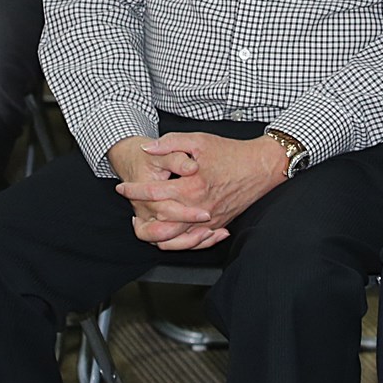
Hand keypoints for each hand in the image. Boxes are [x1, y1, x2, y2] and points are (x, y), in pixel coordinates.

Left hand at [114, 132, 283, 244]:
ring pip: (175, 238)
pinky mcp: (217, 225)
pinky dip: (176, 242)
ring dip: (154, 233)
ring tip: (142, 224)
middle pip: (160, 220)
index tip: (122, 187)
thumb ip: (170, 144)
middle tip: (128, 205)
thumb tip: (147, 149)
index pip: (153, 193)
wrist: (260, 167)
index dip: (133, 190)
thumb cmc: (230, 152)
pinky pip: (193, 242)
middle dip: (140, 213)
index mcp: (191, 186)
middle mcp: (198, 207)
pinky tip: (165, 235)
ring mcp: (209, 220)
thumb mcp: (198, 140)